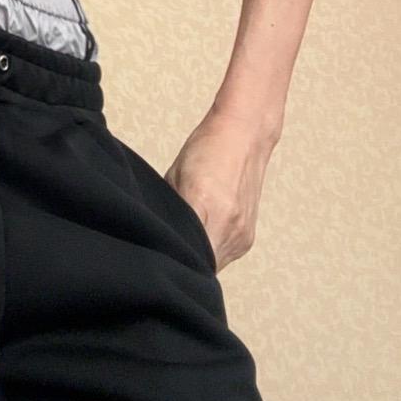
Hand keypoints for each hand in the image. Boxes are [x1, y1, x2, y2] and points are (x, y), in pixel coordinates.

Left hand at [164, 107, 279, 272]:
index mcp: (204, 205)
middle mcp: (227, 225)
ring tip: (185, 237)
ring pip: (211, 265)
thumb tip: (153, 233)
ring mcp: (241, 235)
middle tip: (166, 247)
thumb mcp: (173, 176)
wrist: (245, 136)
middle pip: (198, 264)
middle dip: (182, 258)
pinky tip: (202, 233)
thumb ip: (168, 210)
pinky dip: (210, 250)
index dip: (168, 255)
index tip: (157, 252)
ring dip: (198, 257)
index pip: (182, 250)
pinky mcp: (247, 239)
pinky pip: (224, 257)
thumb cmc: (206, 150)